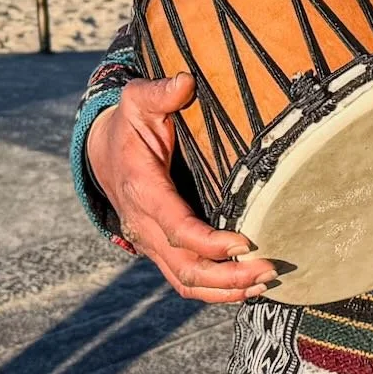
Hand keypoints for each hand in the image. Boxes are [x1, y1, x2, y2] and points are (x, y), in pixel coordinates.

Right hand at [85, 74, 276, 303]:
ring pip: (186, 281)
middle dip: (229, 276)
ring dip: (226, 289)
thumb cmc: (129, 124)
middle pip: (186, 267)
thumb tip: (185, 82)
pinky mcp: (162, 250)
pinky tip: (247, 288)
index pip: (177, 226)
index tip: (247, 242)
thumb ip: (160, 92)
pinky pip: (186, 281)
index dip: (211, 242)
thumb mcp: (139, 100)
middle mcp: (145, 224)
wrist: (102, 152)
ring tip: (266, 283)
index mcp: (143, 189)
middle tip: (270, 269)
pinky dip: (216, 291)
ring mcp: (152, 242)